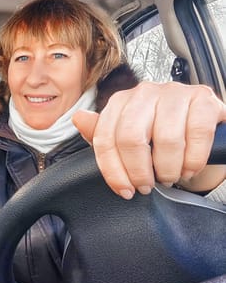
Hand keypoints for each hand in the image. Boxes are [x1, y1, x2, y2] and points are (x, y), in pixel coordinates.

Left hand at [72, 81, 225, 198]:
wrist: (197, 122)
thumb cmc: (156, 132)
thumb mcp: (125, 136)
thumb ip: (101, 133)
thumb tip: (79, 118)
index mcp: (120, 102)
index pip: (105, 138)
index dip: (112, 171)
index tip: (124, 190)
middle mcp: (144, 93)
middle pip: (131, 138)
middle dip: (139, 172)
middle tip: (147, 186)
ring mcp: (174, 92)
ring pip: (167, 140)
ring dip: (169, 169)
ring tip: (170, 176)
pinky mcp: (203, 98)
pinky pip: (197, 135)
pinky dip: (193, 160)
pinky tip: (189, 167)